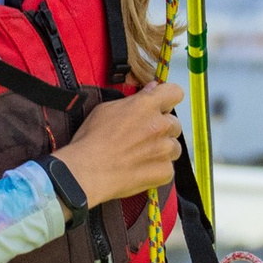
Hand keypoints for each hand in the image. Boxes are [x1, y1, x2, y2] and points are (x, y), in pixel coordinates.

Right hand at [53, 82, 183, 206]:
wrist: (88, 171)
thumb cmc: (92, 141)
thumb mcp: (106, 109)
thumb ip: (134, 99)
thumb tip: (149, 91)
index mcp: (147, 105)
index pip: (175, 92)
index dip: (168, 98)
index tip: (162, 105)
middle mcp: (160, 125)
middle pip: (174, 123)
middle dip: (162, 128)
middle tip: (143, 136)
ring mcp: (165, 149)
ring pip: (174, 147)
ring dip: (162, 150)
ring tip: (141, 155)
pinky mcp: (164, 171)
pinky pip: (168, 168)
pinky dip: (158, 170)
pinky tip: (141, 169)